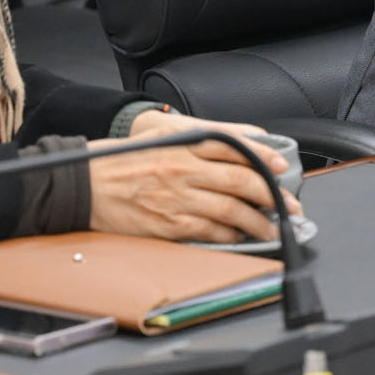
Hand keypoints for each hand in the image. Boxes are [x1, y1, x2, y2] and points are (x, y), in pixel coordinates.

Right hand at [88, 116, 301, 243]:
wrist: (84, 185)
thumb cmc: (120, 162)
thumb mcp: (159, 138)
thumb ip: (195, 143)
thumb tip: (235, 150)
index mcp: (184, 145)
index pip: (236, 147)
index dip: (264, 156)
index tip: (282, 167)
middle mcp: (185, 170)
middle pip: (242, 180)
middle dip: (272, 194)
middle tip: (290, 205)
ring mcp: (178, 198)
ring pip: (231, 210)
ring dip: (258, 221)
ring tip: (272, 227)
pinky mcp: (169, 224)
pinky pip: (209, 231)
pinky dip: (229, 235)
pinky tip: (240, 236)